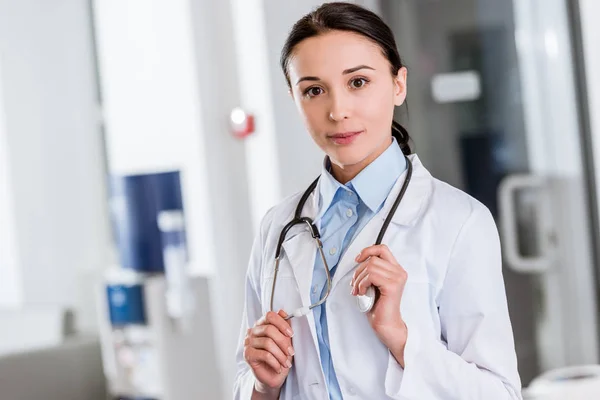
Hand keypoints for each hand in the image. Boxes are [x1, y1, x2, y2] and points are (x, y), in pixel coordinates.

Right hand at [244, 310, 294, 397]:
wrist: (272, 376)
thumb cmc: (278, 356)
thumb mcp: (285, 340)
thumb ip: (284, 326)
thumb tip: (284, 313)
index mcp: (261, 325)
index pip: (269, 316)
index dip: (281, 323)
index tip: (291, 333)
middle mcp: (253, 332)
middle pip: (269, 329)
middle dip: (283, 342)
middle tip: (291, 352)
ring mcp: (248, 343)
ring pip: (268, 343)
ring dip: (281, 355)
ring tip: (286, 363)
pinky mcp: (248, 355)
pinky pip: (265, 355)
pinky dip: (275, 362)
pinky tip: (279, 367)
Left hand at [351, 244, 408, 366]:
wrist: (386, 325)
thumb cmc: (379, 307)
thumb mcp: (373, 283)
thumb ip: (371, 270)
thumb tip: (359, 261)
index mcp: (396, 270)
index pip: (382, 249)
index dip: (368, 250)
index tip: (358, 259)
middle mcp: (399, 272)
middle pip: (373, 259)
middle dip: (358, 271)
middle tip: (355, 285)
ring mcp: (397, 278)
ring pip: (370, 267)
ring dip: (359, 279)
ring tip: (358, 290)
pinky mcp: (392, 286)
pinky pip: (371, 276)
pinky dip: (362, 284)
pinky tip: (362, 292)